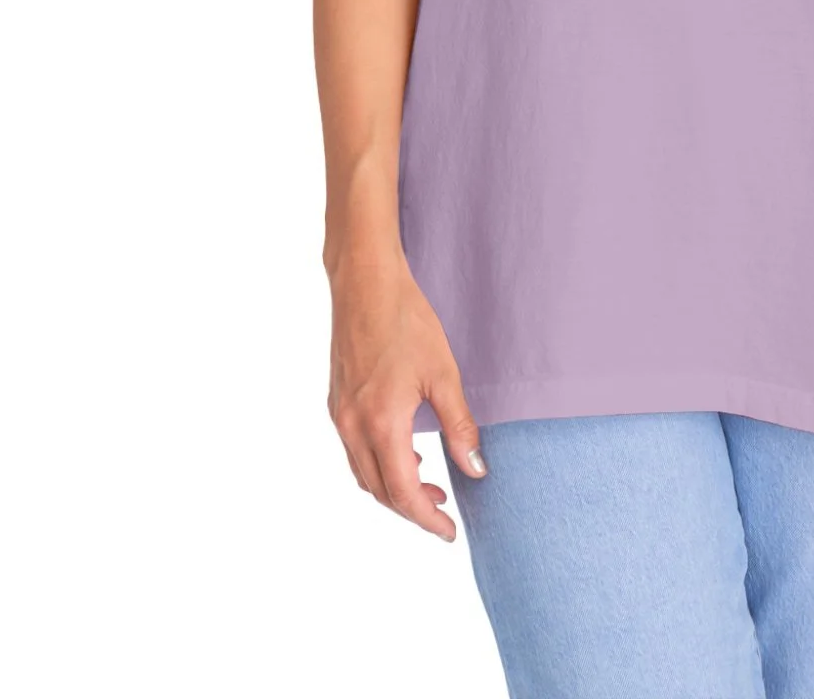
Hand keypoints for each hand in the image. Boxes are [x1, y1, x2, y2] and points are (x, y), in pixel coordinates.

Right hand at [326, 254, 486, 542]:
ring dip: (393, 488)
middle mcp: (352, 426)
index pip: (402, 492)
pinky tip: (405, 452)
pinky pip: (354, 451)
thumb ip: (460, 425)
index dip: (426, 518)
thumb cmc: (406, 319)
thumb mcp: (443, 373)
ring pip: (363, 474)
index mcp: (381, 423)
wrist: (365, 282)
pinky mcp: (336, 402)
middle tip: (444, 509)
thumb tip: (477, 469)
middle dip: (411, 509)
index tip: (449, 532)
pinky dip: (378, 465)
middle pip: (379, 491)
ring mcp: (339, 415)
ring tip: (429, 484)